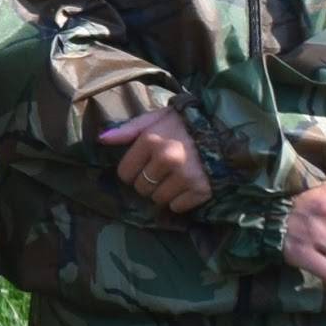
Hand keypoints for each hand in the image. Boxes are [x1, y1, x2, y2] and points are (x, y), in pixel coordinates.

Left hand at [100, 109, 215, 213]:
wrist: (223, 129)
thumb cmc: (184, 123)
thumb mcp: (155, 118)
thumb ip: (128, 129)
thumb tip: (102, 139)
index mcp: (151, 140)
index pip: (125, 173)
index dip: (132, 171)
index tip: (144, 165)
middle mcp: (167, 158)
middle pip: (141, 188)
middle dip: (148, 182)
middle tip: (162, 171)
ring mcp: (185, 175)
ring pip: (158, 199)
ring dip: (163, 192)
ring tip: (175, 177)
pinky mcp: (201, 189)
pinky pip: (178, 207)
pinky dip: (181, 200)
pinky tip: (187, 184)